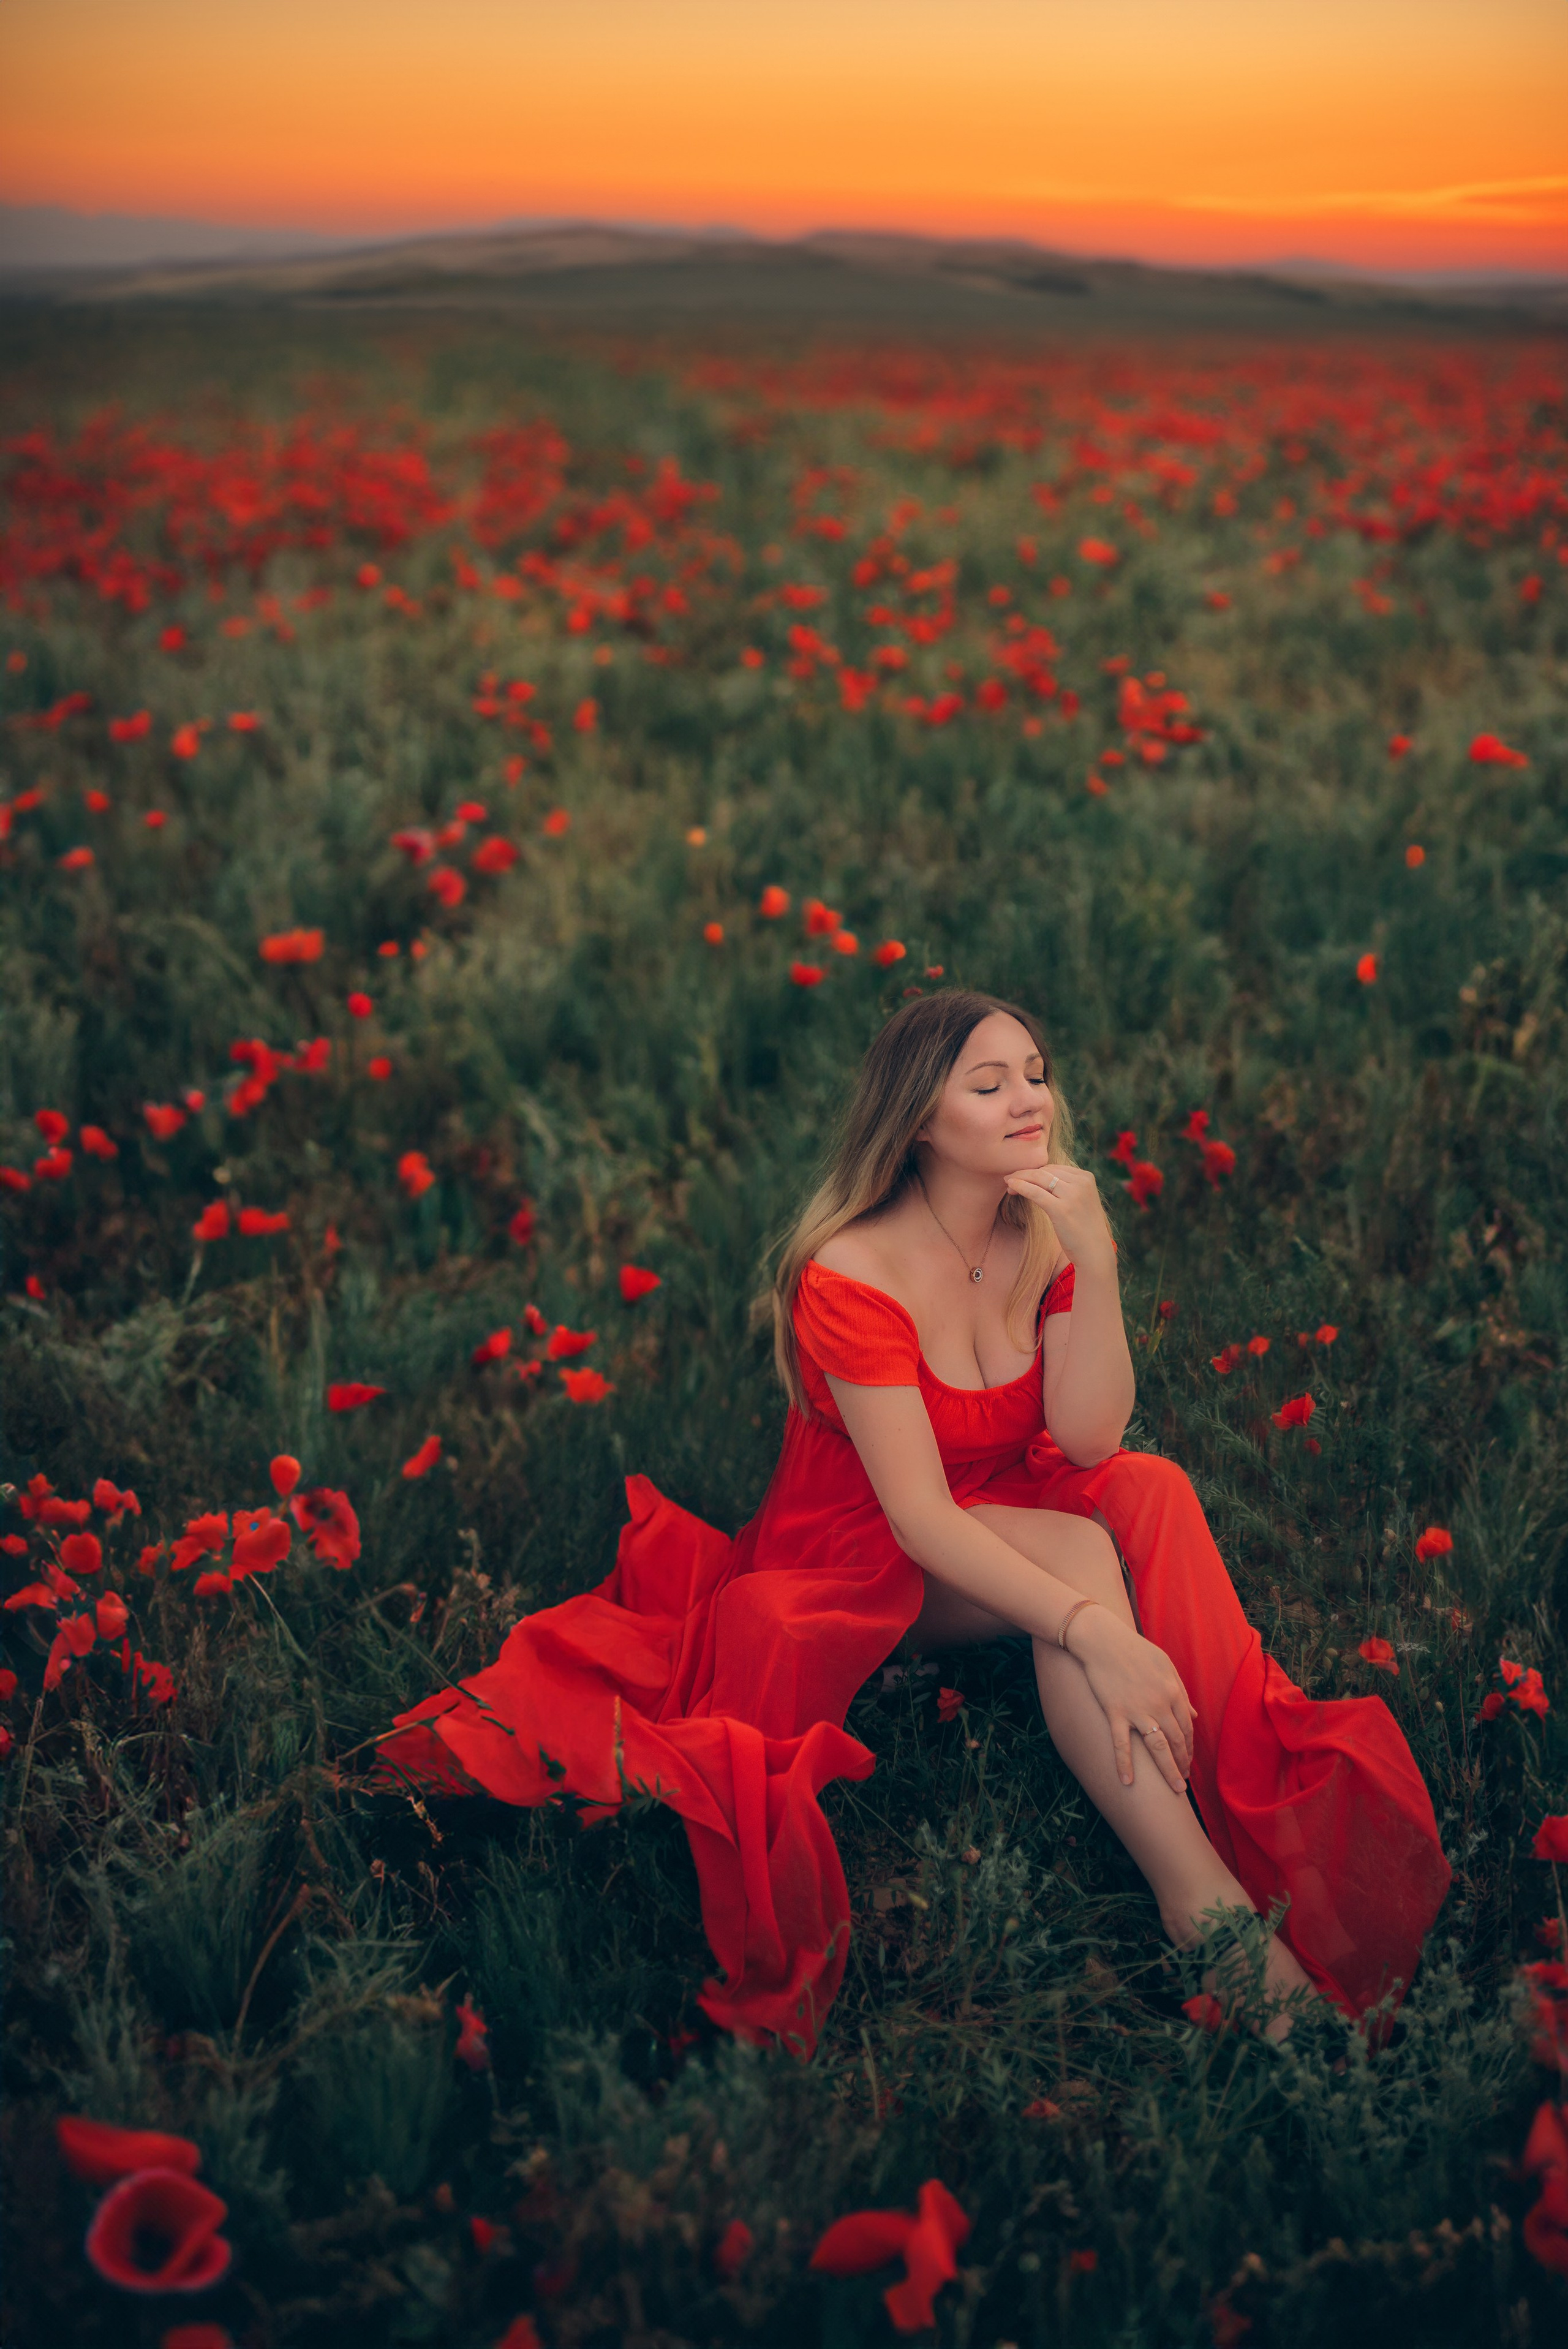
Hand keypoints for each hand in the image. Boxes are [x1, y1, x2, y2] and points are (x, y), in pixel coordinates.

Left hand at [1003, 1162, 1112, 1269]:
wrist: (1095, 1252)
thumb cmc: (1084, 1229)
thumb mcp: (1081, 1201)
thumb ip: (1068, 1187)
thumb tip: (1041, 1178)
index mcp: (1086, 1177)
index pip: (1054, 1168)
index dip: (1035, 1170)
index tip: (1021, 1176)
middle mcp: (1081, 1183)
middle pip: (1045, 1170)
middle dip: (1025, 1173)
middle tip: (1010, 1179)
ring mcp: (1072, 1195)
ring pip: (1038, 1178)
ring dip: (1020, 1178)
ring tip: (1008, 1183)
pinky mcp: (1061, 1209)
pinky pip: (1035, 1193)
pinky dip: (1020, 1186)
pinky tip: (1010, 1186)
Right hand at [1066, 1606, 1195, 1792]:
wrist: (1103, 1640)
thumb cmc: (1135, 1650)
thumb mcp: (1165, 1666)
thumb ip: (1181, 1691)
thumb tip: (1194, 1714)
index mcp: (1173, 1691)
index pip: (1187, 1727)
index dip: (1189, 1747)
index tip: (1188, 1761)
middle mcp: (1159, 1704)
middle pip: (1177, 1741)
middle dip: (1183, 1763)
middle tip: (1183, 1781)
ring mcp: (1137, 1710)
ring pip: (1158, 1748)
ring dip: (1168, 1771)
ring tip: (1175, 1790)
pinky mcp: (1115, 1712)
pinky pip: (1122, 1744)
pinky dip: (1125, 1764)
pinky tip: (1127, 1782)